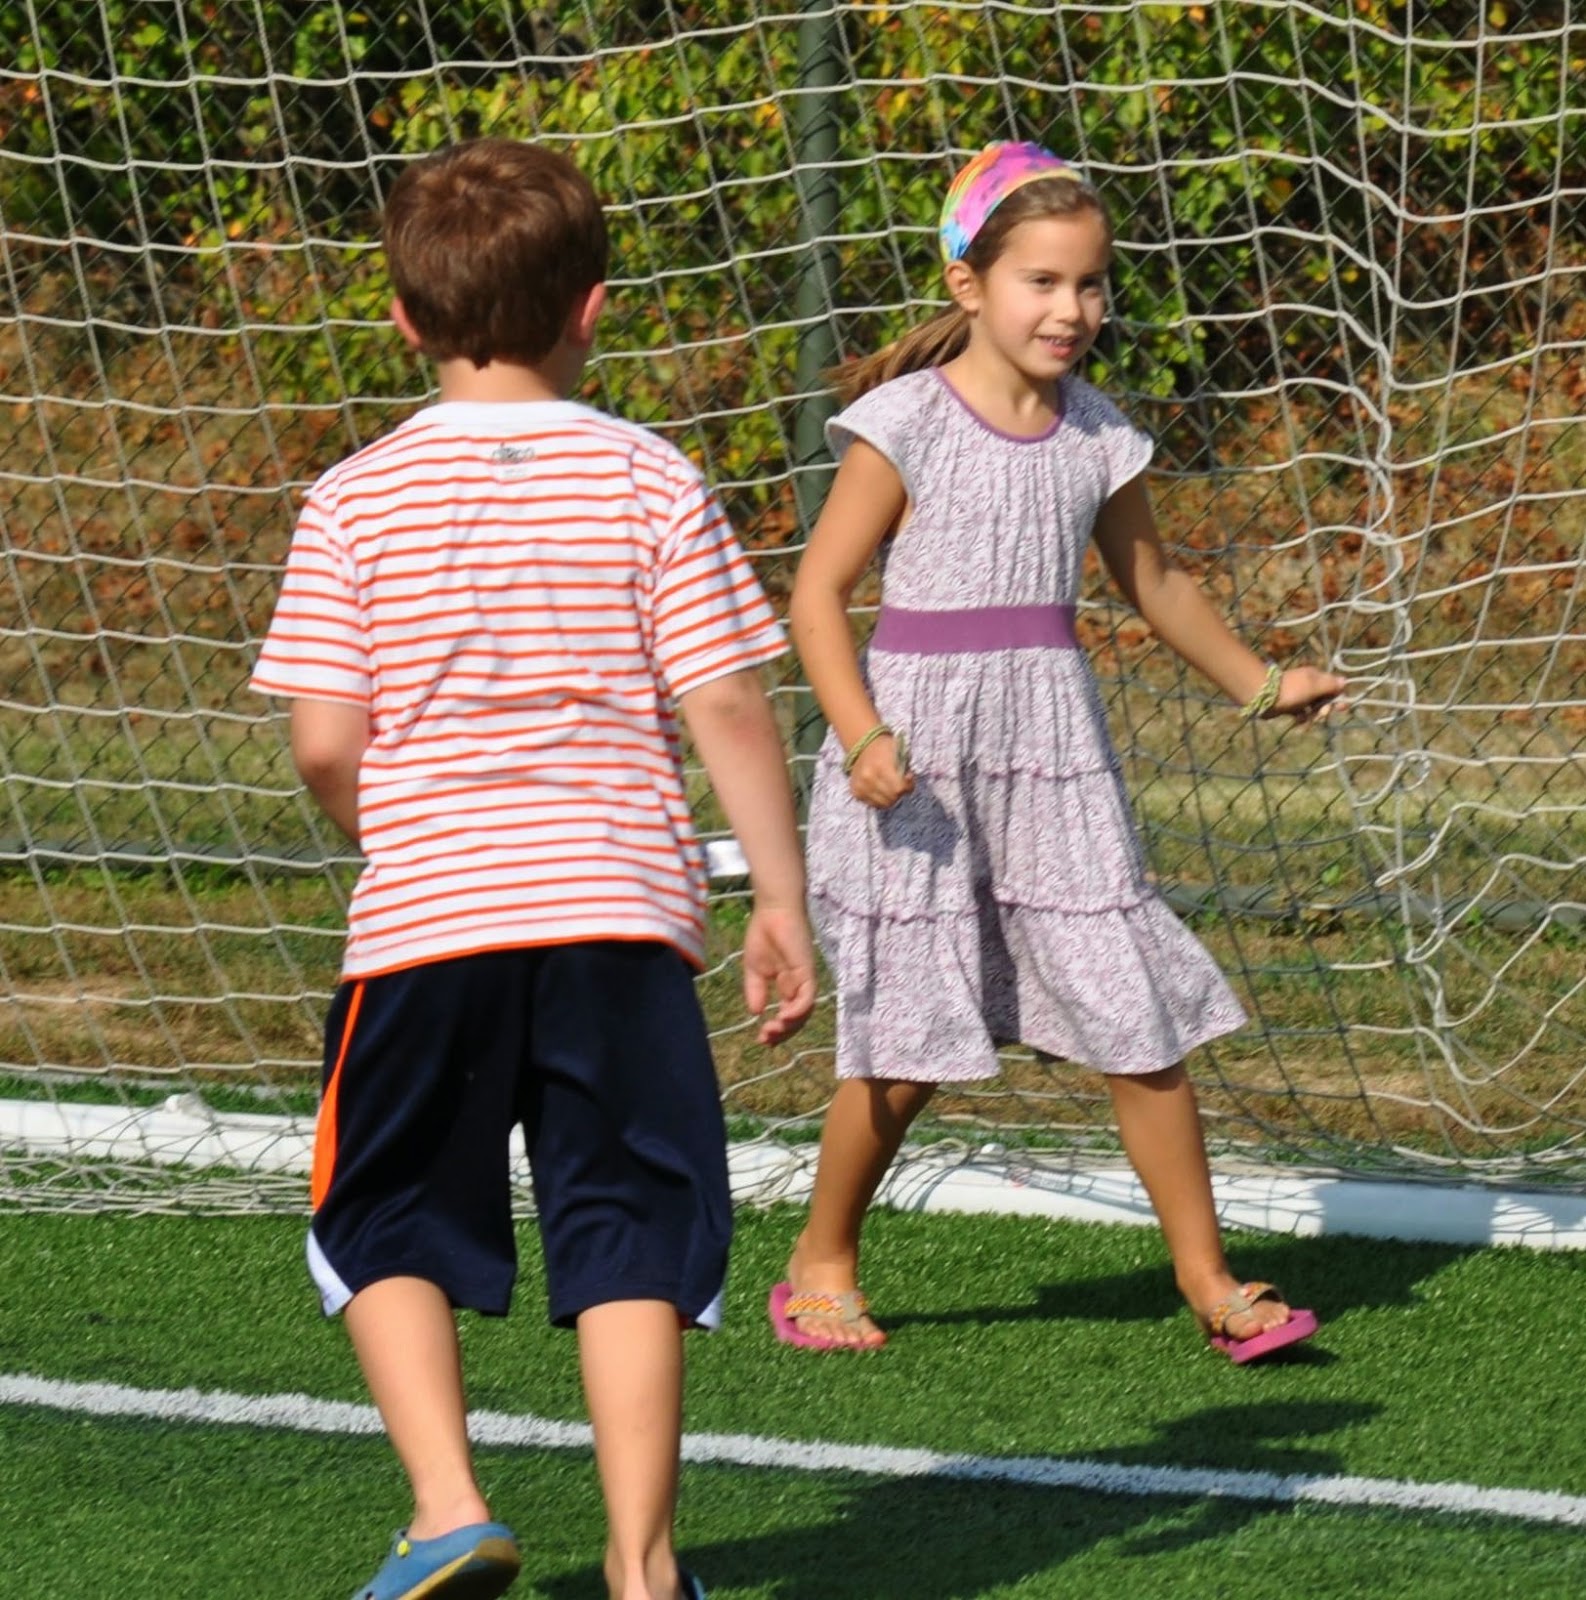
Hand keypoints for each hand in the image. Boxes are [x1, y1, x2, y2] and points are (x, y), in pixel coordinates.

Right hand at [741, 905, 817, 1045]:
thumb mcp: (754, 969)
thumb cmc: (763, 935)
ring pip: (805, 1011)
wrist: (772, 911)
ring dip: (790, 1026)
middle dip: (783, 1033)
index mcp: (788, 985)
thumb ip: (756, 991)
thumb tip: (756, 1013)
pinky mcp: (807, 971)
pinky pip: (808, 996)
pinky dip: (798, 1010)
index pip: (788, 1015)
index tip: (761, 1039)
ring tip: (772, 1031)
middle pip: (798, 1018)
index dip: (777, 1030)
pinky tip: (783, 1017)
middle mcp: (799, 985)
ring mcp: (805, 979)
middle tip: (765, 1039)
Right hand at [847, 734, 914, 808]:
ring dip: (891, 798)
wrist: (862, 745)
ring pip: (883, 804)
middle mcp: (868, 778)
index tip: (908, 778)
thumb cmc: (884, 748)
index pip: (899, 788)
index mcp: (880, 767)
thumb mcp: (898, 751)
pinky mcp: (856, 792)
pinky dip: (880, 799)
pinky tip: (882, 790)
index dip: (908, 786)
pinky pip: (874, 804)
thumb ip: (905, 768)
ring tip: (891, 787)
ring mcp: (860, 787)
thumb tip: (907, 782)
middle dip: (900, 793)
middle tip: (900, 784)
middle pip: (892, 798)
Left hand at [1268, 666, 1347, 724]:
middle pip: (1325, 700)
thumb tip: (1345, 681)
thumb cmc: (1292, 690)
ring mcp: (1300, 696)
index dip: (1339, 698)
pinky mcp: (1290, 706)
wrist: (1264, 697)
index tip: (1342, 708)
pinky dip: (1302, 718)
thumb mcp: (1314, 686)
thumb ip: (1330, 685)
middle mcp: (1309, 685)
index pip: (1334, 687)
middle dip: (1324, 709)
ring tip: (1306, 720)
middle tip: (1320, 715)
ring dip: (1313, 716)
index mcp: (1316, 677)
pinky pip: (1302, 714)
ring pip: (1314, 709)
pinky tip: (1298, 721)